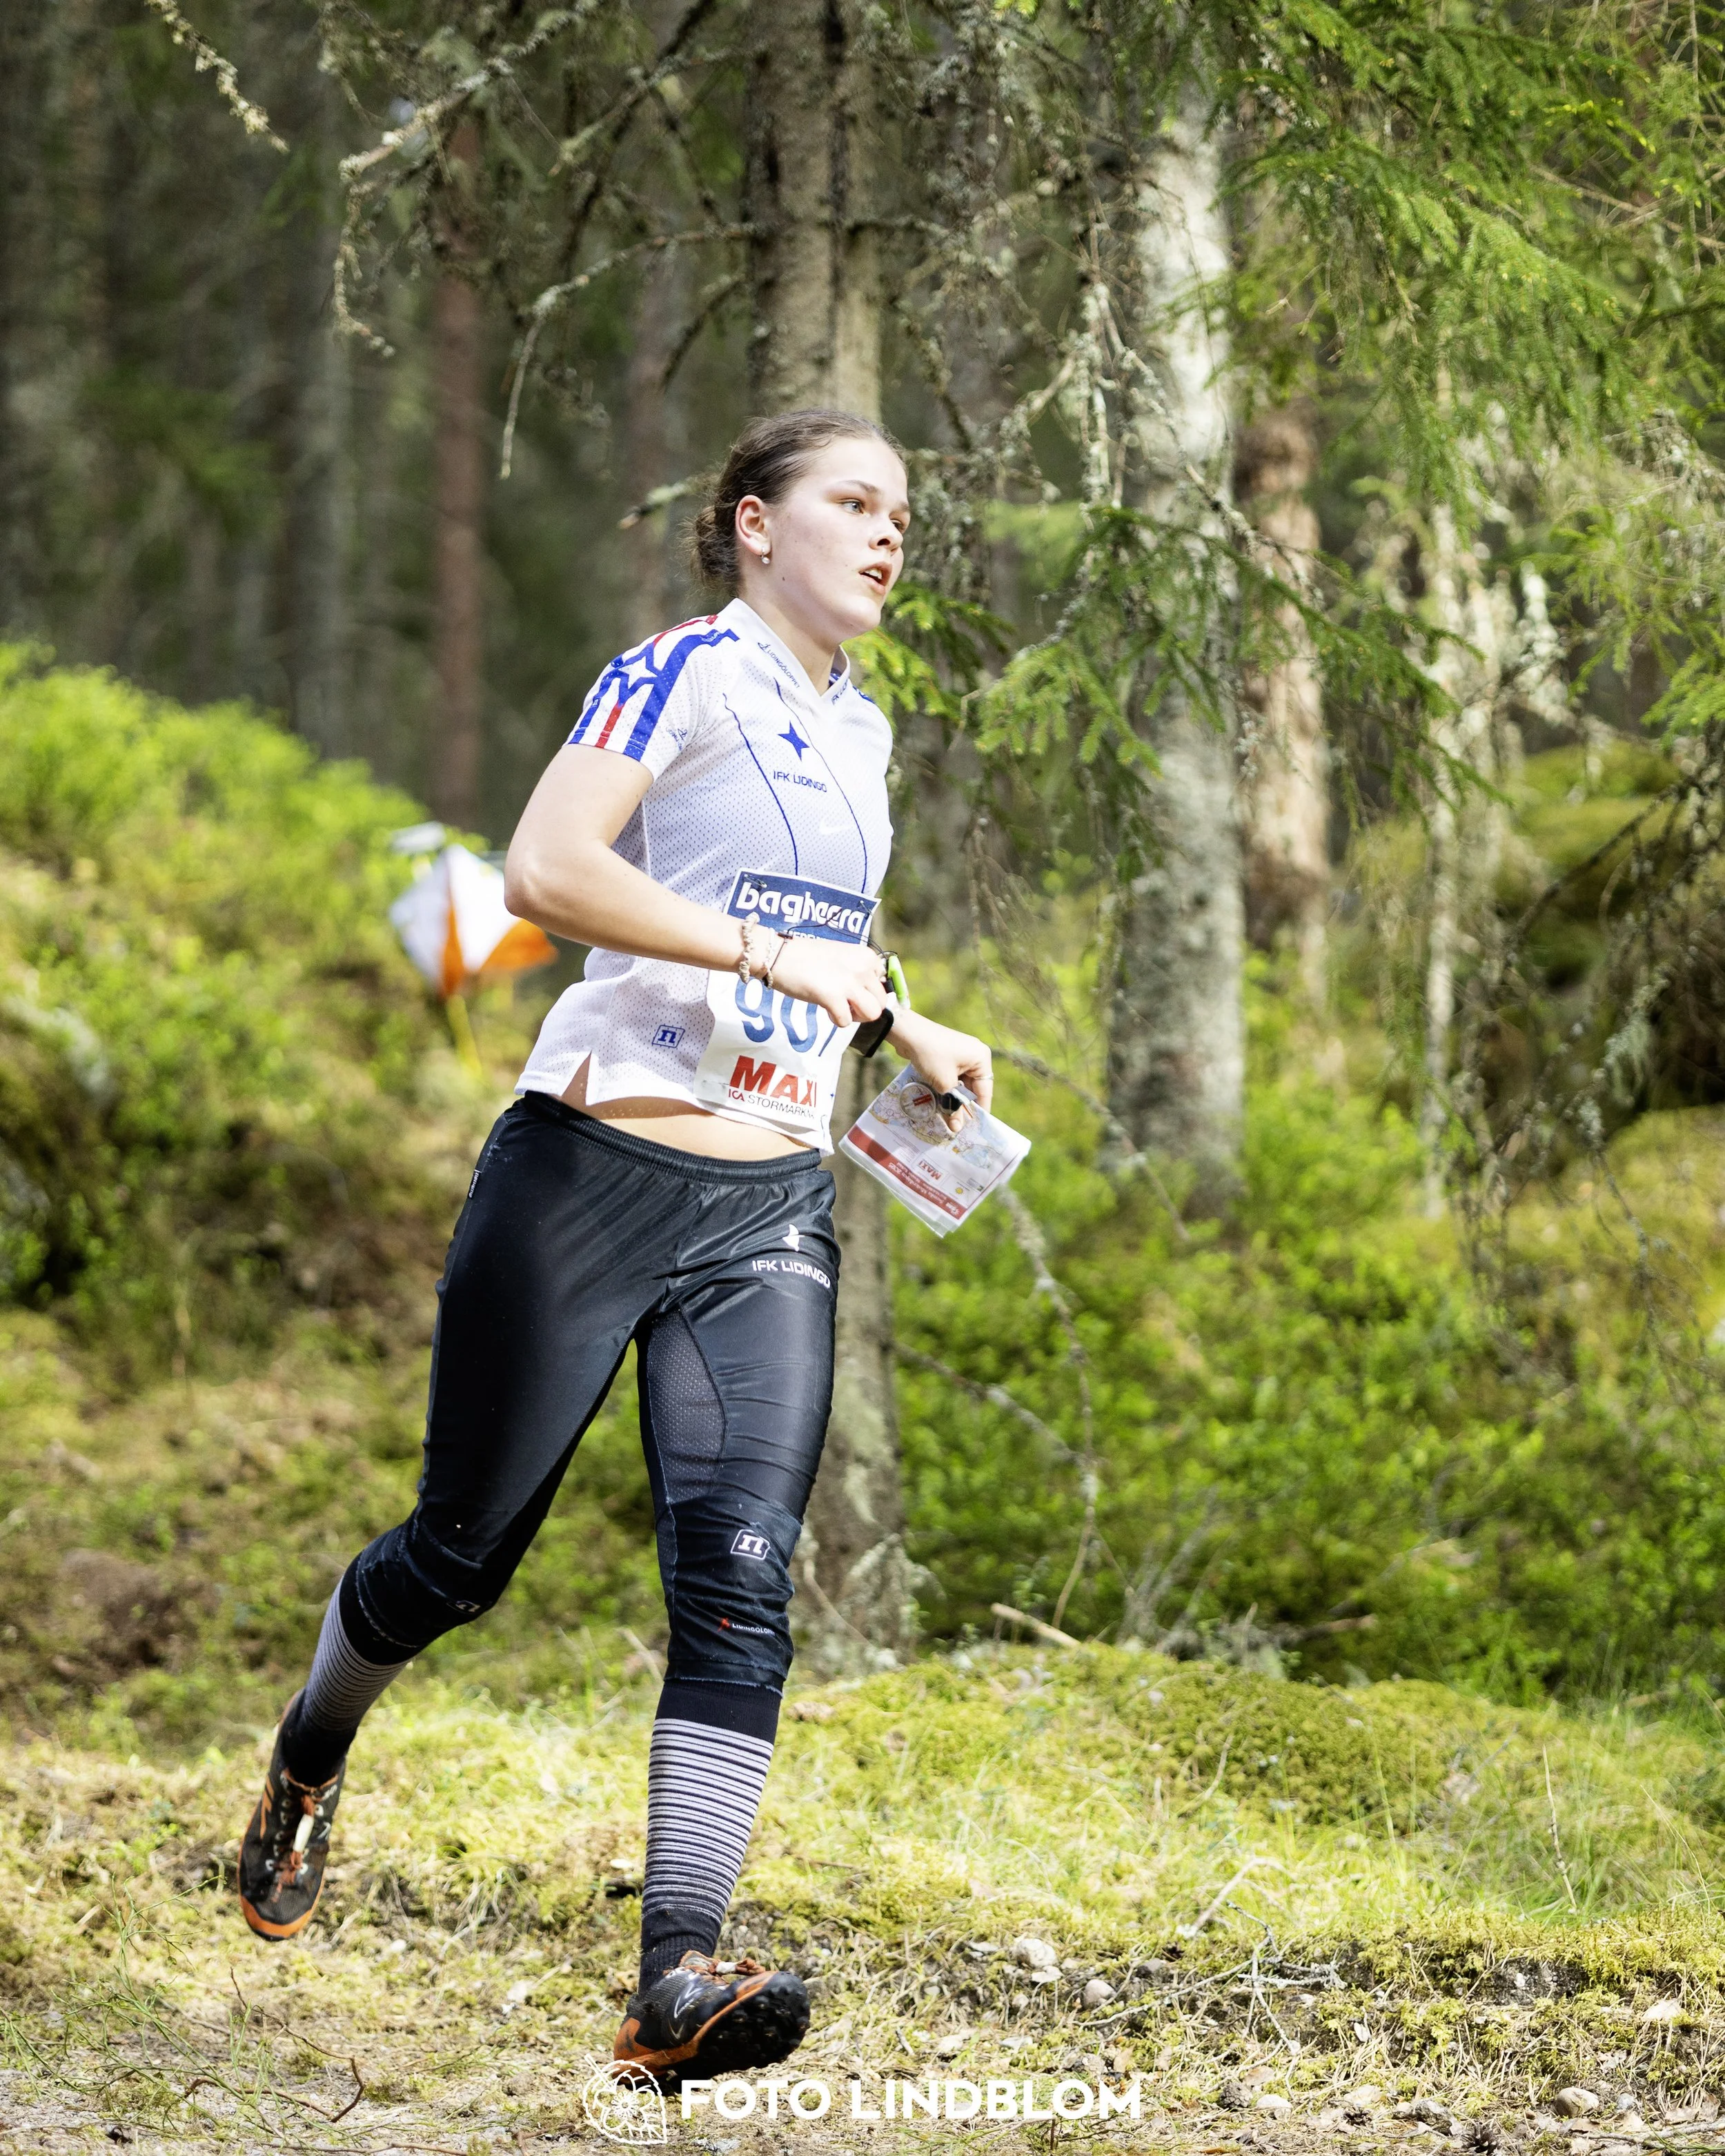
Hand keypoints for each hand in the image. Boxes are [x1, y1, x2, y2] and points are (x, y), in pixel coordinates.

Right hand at [766, 935, 888, 1030]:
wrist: (779, 955)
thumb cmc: (806, 957)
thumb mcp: (842, 957)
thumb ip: (858, 971)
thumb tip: (868, 993)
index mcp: (867, 956)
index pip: (884, 985)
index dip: (869, 993)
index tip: (852, 991)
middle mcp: (863, 968)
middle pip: (880, 1002)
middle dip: (864, 1008)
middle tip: (845, 1003)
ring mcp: (849, 982)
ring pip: (872, 1014)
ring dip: (856, 1016)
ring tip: (839, 1008)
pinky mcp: (833, 996)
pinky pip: (847, 1021)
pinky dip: (836, 1020)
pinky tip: (825, 1008)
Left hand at [888, 1008, 992, 1129]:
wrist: (907, 1032)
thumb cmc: (931, 1055)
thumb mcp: (944, 1084)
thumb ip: (953, 1106)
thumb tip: (957, 1128)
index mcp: (981, 1059)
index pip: (985, 1090)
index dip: (980, 1110)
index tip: (975, 1128)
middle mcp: (974, 1055)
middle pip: (972, 1088)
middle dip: (963, 1106)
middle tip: (957, 1126)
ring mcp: (960, 1055)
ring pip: (960, 1084)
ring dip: (953, 1099)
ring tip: (948, 1118)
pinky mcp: (947, 1056)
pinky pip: (951, 1077)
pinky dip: (946, 1089)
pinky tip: (940, 1103)